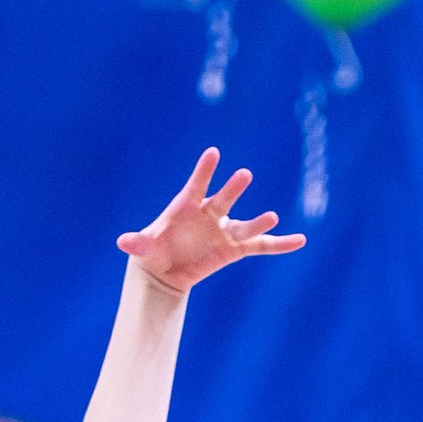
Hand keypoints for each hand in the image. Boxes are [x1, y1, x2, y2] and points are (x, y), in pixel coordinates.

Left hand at [117, 148, 303, 290]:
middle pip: (224, 199)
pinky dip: (280, 244)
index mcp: (187, 204)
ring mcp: (225, 230)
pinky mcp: (234, 249)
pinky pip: (261, 246)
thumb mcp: (144, 248)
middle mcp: (210, 213)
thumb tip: (122, 243)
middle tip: (244, 175)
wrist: (166, 267)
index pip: (196, 184)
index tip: (213, 153)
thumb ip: (137, 243)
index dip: (204, 170)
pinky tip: (300, 241)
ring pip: (244, 225)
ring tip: (271, 216)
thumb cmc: (155, 249)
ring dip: (258, 222)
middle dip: (233, 188)